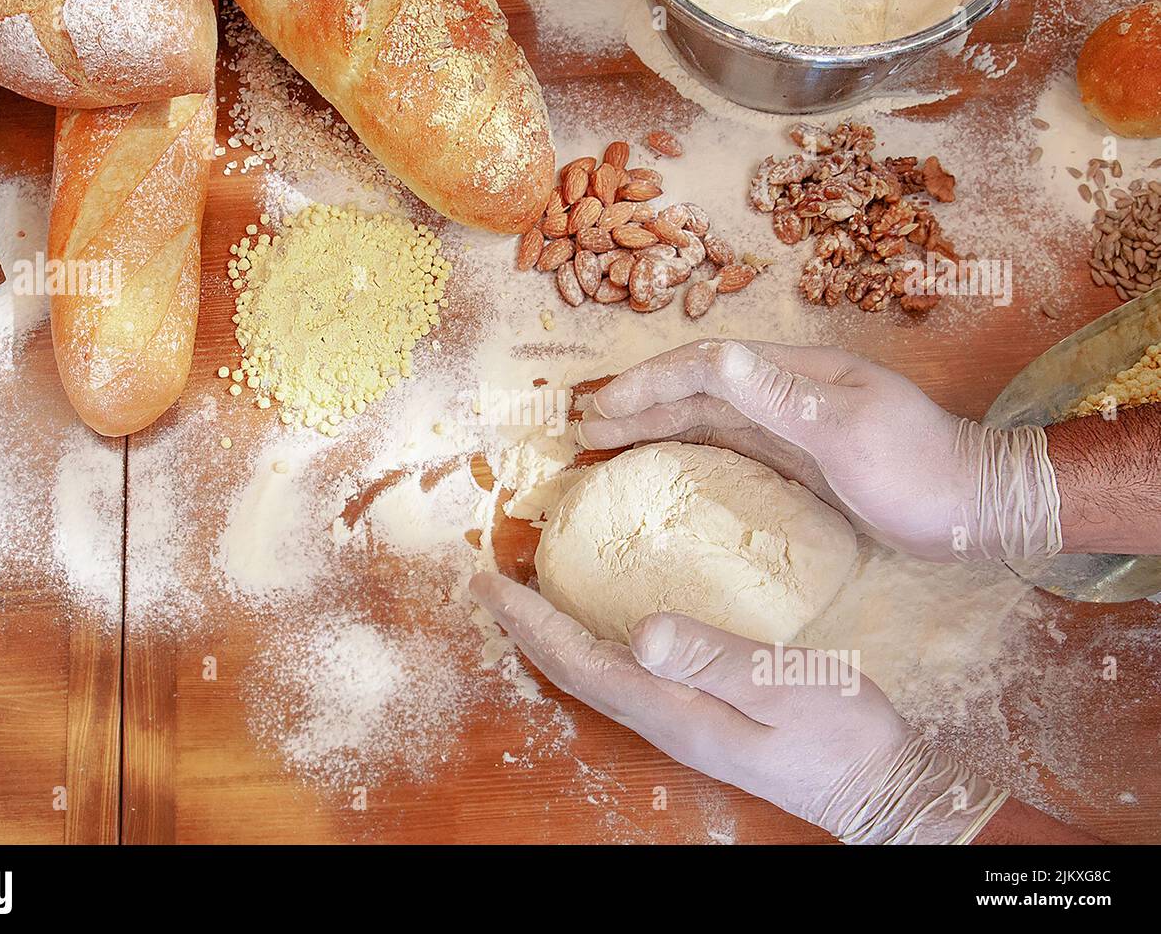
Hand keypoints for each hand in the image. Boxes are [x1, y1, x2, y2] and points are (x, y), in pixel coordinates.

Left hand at [470, 571, 1007, 843]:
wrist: (878, 784)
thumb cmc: (839, 732)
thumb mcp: (782, 685)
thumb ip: (713, 655)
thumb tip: (641, 628)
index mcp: (671, 707)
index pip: (576, 659)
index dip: (527, 620)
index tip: (486, 580)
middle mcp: (663, 717)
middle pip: (572, 669)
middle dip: (524, 627)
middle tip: (487, 584)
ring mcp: (681, 719)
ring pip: (593, 673)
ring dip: (552, 636)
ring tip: (525, 602)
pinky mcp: (701, 714)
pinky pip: (624, 674)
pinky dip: (591, 644)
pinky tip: (599, 628)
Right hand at [579, 340, 1061, 562]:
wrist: (974, 508)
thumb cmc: (917, 470)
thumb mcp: (848, 432)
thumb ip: (780, 397)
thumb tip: (715, 358)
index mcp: (797, 375)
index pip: (708, 366)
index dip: (651, 382)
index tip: (602, 409)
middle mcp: (787, 394)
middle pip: (697, 391)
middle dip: (638, 404)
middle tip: (581, 429)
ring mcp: (790, 428)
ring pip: (705, 420)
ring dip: (653, 428)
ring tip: (602, 446)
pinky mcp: (795, 462)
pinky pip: (725, 450)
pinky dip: (685, 454)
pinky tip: (661, 468)